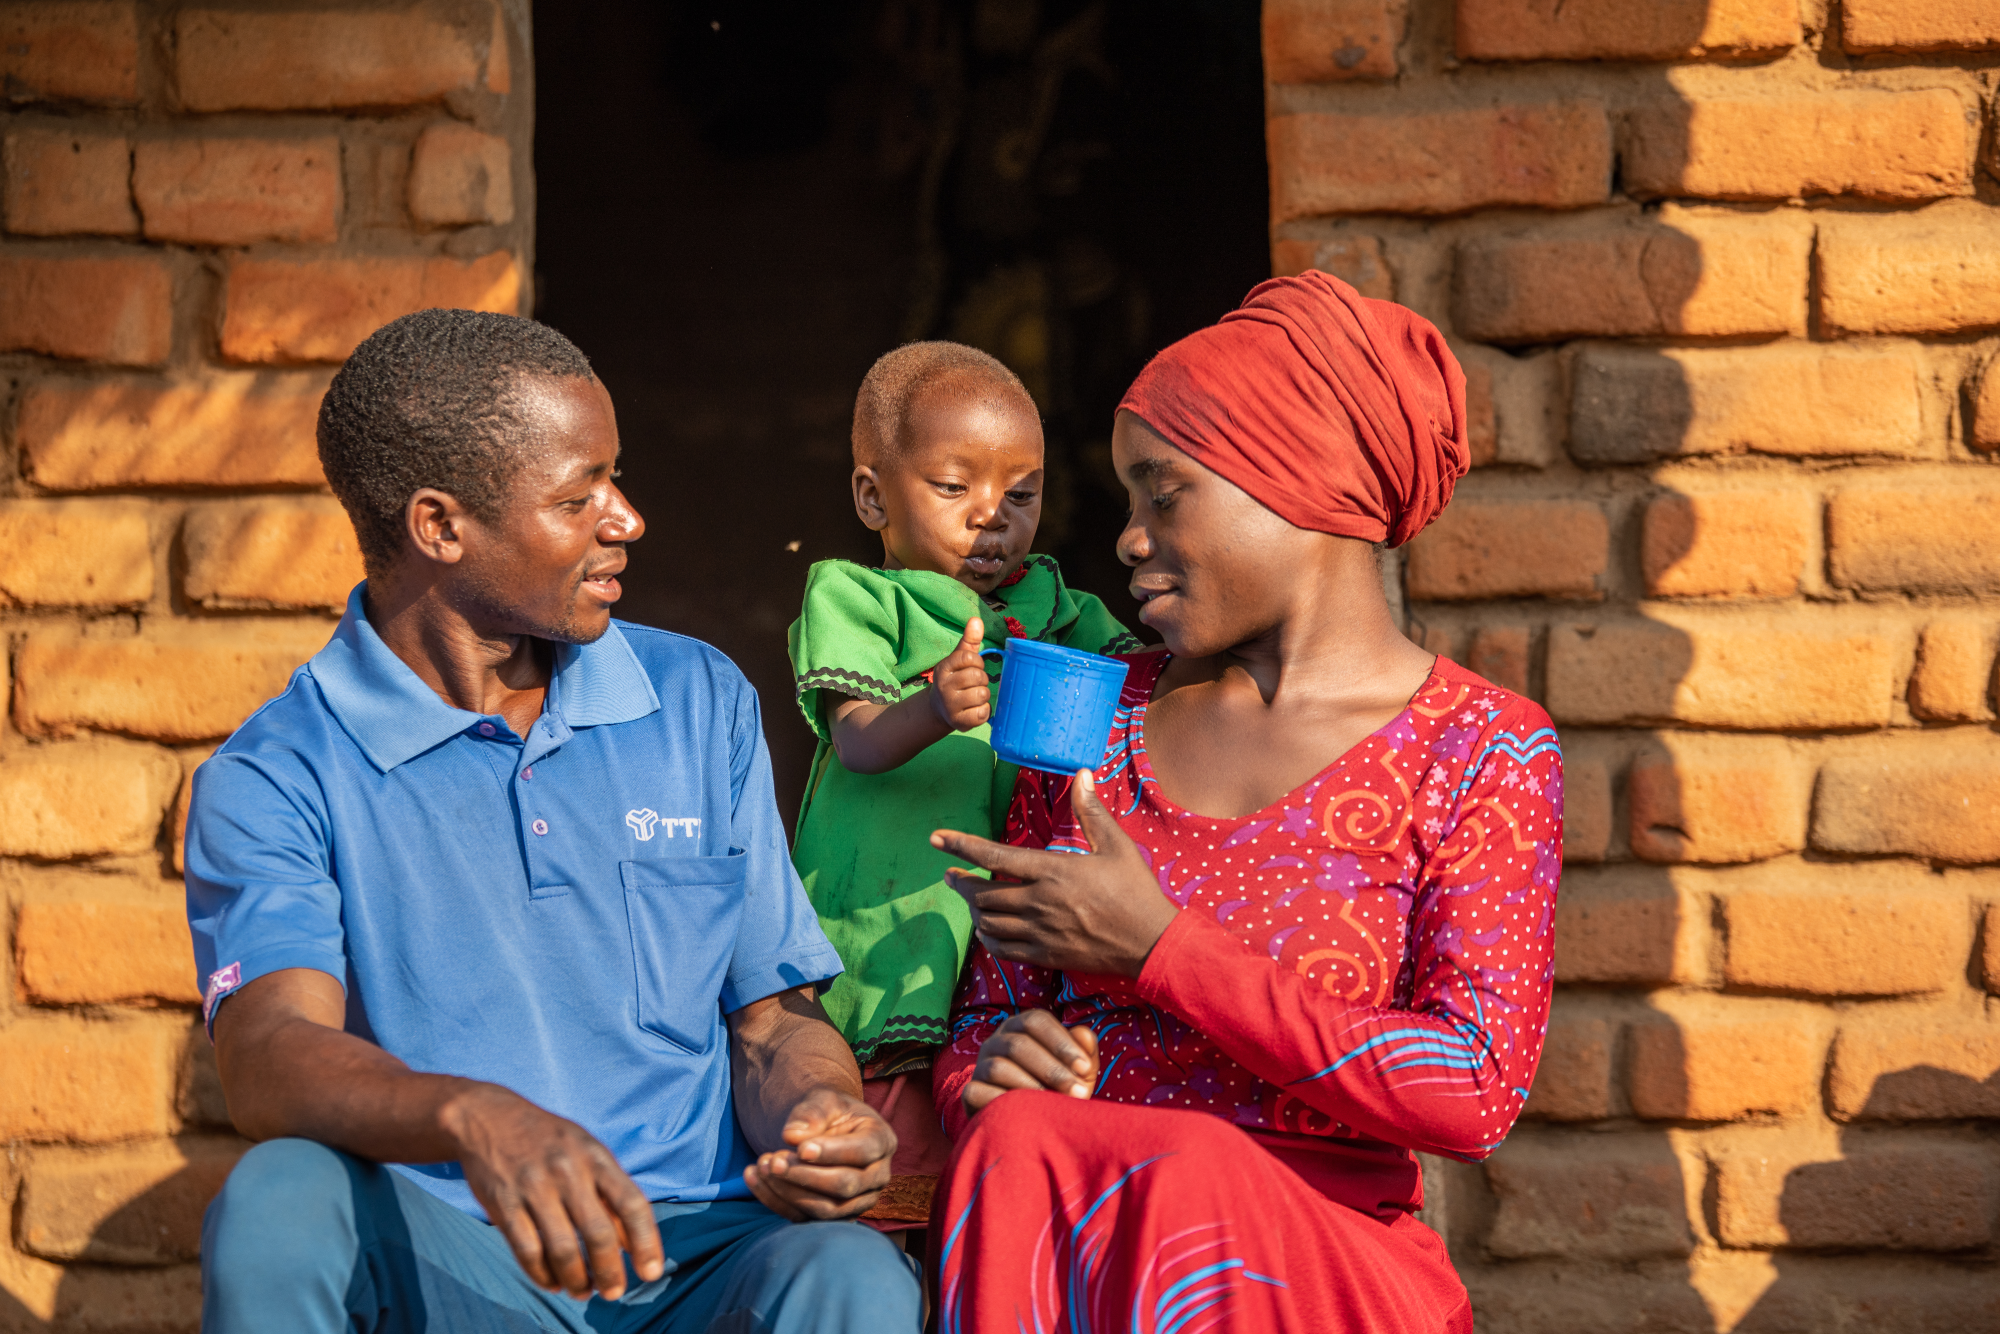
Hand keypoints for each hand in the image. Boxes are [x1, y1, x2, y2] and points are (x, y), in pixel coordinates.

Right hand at [443, 1083, 663, 1300]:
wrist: (488, 1117)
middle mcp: (568, 1171)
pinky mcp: (503, 1203)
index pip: (631, 1203)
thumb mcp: (588, 1152)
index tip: (651, 1272)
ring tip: (583, 1291)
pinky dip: (543, 1275)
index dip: (646, 1242)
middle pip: (598, 1233)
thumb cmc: (549, 1140)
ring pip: (562, 1249)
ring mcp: (534, 1187)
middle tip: (613, 1292)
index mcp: (595, 1157)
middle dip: (609, 1271)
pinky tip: (554, 1283)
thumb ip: (611, 1194)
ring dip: (577, 1280)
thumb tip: (634, 1244)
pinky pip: (527, 1251)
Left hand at [742, 1087, 894, 1221]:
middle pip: (845, 1186)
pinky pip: (805, 1219)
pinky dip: (776, 1202)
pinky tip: (753, 1178)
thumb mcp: (823, 1099)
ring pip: (826, 1209)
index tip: (799, 1148)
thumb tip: (793, 1136)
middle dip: (805, 1175)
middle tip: (773, 1160)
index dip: (831, 1152)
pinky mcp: (834, 1217)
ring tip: (761, 1166)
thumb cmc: (828, 1112)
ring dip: (788, 1191)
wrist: (825, 1129)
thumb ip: (812, 1112)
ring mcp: (858, 1201)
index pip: (862, 1152)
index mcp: (882, 1141)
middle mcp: (877, 1176)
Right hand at [927, 617, 991, 731]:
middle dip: (982, 680)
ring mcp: (950, 706)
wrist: (939, 709)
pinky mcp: (958, 722)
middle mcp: (943, 687)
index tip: (973, 667)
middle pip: (978, 677)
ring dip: (984, 696)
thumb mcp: (959, 659)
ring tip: (974, 696)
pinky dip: (984, 711)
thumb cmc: (955, 679)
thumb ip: (969, 640)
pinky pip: (982, 714)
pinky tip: (975, 708)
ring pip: (982, 695)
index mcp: (944, 668)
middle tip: (975, 684)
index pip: (970, 658)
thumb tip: (976, 619)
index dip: (978, 663)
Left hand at [933, 770, 1178, 976]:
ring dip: (973, 911)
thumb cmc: (1136, 891)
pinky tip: (987, 931)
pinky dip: (988, 939)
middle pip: (983, 894)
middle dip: (962, 882)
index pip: (995, 856)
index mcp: (1053, 870)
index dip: (961, 846)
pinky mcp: (1045, 956)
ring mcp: (1041, 932)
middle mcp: (1040, 902)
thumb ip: (1091, 811)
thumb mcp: (1117, 845)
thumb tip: (1082, 774)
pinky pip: (1003, 950)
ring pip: (989, 923)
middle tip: (952, 876)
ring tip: (969, 900)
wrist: (1152, 943)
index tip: (936, 839)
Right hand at [963, 1009, 1099, 1114]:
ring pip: (998, 1068)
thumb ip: (1085, 1051)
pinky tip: (1025, 1114)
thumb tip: (1084, 1035)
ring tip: (1053, 1105)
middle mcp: (996, 1041)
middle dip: (1052, 1069)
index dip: (1061, 1042)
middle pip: (1018, 1044)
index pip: (1036, 1021)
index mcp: (1021, 1027)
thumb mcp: (1078, 1071)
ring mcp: (980, 1066)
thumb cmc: (1059, 1089)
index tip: (1085, 1067)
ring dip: (1030, 1087)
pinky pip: (978, 1092)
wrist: (1033, 1125)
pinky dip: (1003, 1103)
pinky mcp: (970, 1092)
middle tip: (1077, 1091)